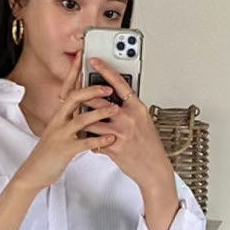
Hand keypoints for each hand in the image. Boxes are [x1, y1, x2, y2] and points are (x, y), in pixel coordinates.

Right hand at [14, 52, 119, 191]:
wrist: (35, 172)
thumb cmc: (50, 153)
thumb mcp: (60, 131)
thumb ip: (72, 119)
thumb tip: (86, 108)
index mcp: (59, 115)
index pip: (68, 88)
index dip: (74, 72)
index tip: (82, 57)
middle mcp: (59, 121)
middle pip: (74, 98)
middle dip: (92, 90)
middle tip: (108, 86)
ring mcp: (61, 135)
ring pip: (81, 119)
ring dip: (99, 113)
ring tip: (115, 109)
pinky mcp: (65, 150)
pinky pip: (84, 142)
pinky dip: (98, 140)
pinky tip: (110, 139)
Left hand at [83, 57, 174, 192]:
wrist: (154, 168)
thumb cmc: (150, 146)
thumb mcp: (144, 121)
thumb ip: (130, 109)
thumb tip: (117, 99)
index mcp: (137, 108)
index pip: (119, 83)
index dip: (105, 70)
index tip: (94, 61)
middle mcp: (128, 117)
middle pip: (99, 100)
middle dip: (85, 97)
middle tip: (76, 92)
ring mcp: (120, 132)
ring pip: (91, 120)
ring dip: (83, 120)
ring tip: (78, 119)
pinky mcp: (112, 147)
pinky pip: (93, 139)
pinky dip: (89, 139)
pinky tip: (89, 140)